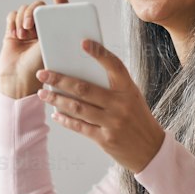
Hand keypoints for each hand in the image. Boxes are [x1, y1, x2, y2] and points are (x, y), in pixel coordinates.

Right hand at [0, 0, 68, 95]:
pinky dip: (13, 21)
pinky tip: (15, 34)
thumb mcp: (55, 50)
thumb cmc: (41, 71)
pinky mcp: (13, 31)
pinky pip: (12, 15)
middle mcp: (44, 28)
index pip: (60, 7)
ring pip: (24, 9)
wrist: (20, 82)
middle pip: (39, 6)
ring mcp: (28, 29)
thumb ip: (56, 32)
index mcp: (58, 32)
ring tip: (22, 35)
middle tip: (30, 26)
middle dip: (33, 11)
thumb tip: (59, 12)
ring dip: (22, 18)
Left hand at [37, 41, 165, 173]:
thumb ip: (112, 87)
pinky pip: (80, 126)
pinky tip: (56, 113)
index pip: (115, 66)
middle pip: (84, 88)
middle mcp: (121, 104)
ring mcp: (113, 123)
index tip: (83, 43)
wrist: (151, 150)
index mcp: (129, 89)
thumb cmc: (137, 119)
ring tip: (43, 93)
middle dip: (60, 79)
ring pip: (78, 107)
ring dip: (57, 99)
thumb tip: (79, 75)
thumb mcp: (132, 98)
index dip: (100, 53)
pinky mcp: (105, 139)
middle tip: (43, 74)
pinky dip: (65, 119)